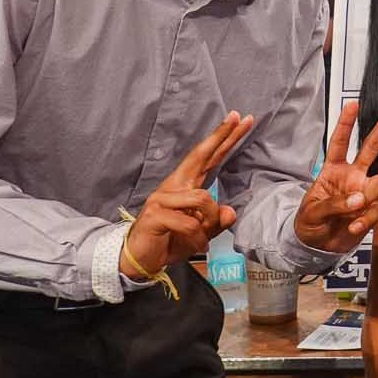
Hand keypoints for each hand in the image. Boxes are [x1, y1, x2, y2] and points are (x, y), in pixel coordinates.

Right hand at [123, 112, 254, 278]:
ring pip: (203, 199)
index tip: (238, 120)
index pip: (206, 158)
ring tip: (202, 239)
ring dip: (209, 222)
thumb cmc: (170, 241)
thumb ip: (217, 222)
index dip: (222, 139)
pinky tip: (194, 246)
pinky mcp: (156, 214)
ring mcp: (162, 198)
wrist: (139, 260)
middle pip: (200, 156)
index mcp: (184, 186)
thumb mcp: (201, 233)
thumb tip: (230, 212)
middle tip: (239, 117)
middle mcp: (173, 186)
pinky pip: (190, 223)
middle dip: (221, 136)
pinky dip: (197, 238)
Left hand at [296, 101, 377, 252]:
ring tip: (354, 211)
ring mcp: (364, 192)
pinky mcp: (371, 211)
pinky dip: (365, 220)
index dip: (346, 124)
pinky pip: (376, 210)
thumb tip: (360, 199)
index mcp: (332, 170)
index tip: (353, 104)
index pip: (340, 143)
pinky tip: (352, 228)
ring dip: (369, 195)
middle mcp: (352, 176)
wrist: (317, 247)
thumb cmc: (309, 223)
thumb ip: (334, 203)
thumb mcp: (312, 212)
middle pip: (371, 148)